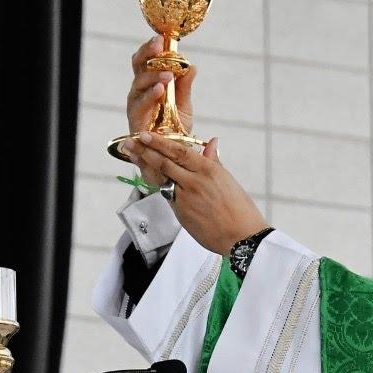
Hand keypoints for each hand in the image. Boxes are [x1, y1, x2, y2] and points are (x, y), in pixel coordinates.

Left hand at [122, 132, 268, 254]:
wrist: (242, 237)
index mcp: (208, 170)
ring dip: (145, 166)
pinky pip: (168, 197)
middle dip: (144, 151)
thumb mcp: (228, 180)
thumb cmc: (240, 209)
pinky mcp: (181, 214)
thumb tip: (211, 142)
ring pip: (162, 179)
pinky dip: (159, 187)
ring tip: (132, 155)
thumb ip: (213, 161)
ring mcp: (185, 199)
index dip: (159, 142)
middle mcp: (194, 182)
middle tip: (129, 143)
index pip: (179, 152)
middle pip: (164, 163)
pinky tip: (150, 178)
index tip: (146, 135)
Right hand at [126, 36, 197, 185]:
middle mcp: (139, 91)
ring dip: (152, 76)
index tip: (162, 37)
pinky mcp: (135, 120)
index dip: (151, 47)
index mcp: (149, 83)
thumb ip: (185, 86)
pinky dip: (150, 96)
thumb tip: (192, 66)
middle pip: (138, 66)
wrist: (170, 156)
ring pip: (139, 84)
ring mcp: (135, 105)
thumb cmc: (173, 128)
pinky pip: (140, 105)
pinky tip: (160, 89)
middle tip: (160, 45)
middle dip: (147, 53)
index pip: (146, 59)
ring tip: (168, 73)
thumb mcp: (184, 104)